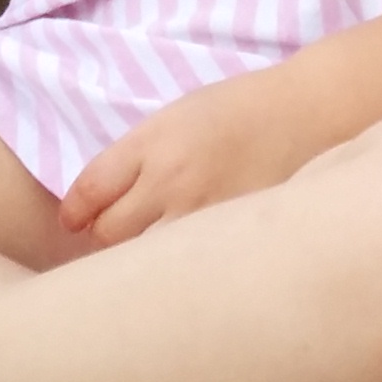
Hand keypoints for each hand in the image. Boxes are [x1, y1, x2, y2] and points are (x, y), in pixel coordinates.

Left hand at [61, 71, 317, 245]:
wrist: (308, 114)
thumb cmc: (240, 111)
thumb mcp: (176, 116)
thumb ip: (137, 156)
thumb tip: (99, 202)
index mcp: (152, 142)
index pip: (90, 190)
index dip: (74, 212)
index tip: (74, 221)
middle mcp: (171, 180)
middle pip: (108, 233)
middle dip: (104, 236)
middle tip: (116, 237)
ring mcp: (203, 214)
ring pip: (144, 260)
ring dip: (138, 261)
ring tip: (151, 254)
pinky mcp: (232, 239)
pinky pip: (186, 268)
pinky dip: (177, 270)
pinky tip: (185, 265)